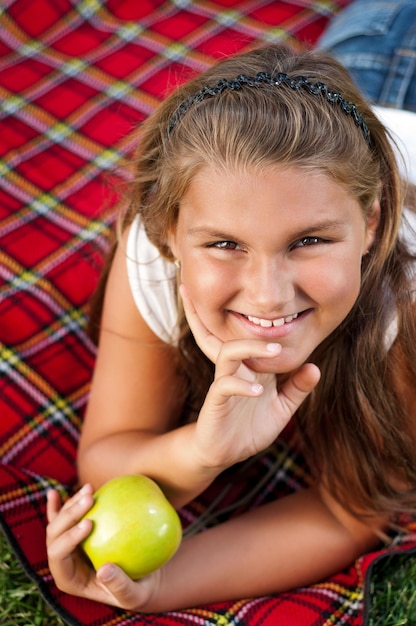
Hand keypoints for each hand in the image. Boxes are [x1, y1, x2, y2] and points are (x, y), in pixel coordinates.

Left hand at [46, 485, 160, 610]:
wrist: (138, 577)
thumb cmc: (135, 589)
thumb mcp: (133, 594)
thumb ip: (120, 586)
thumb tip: (104, 570)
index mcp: (68, 577)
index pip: (59, 556)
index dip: (69, 538)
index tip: (90, 523)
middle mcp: (62, 560)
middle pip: (55, 534)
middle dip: (69, 515)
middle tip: (90, 499)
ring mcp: (66, 545)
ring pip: (59, 521)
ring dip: (71, 503)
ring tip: (89, 488)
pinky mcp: (75, 533)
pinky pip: (63, 516)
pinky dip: (58, 505)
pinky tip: (53, 493)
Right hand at [180, 285, 319, 469]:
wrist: (223, 454)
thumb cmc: (250, 428)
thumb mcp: (281, 409)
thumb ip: (297, 389)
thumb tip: (315, 367)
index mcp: (251, 367)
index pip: (252, 337)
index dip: (264, 322)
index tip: (287, 309)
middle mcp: (236, 369)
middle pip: (231, 334)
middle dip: (245, 319)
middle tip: (273, 314)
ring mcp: (223, 383)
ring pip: (228, 352)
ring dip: (250, 348)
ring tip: (275, 351)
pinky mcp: (215, 401)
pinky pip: (225, 385)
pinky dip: (242, 385)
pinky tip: (259, 392)